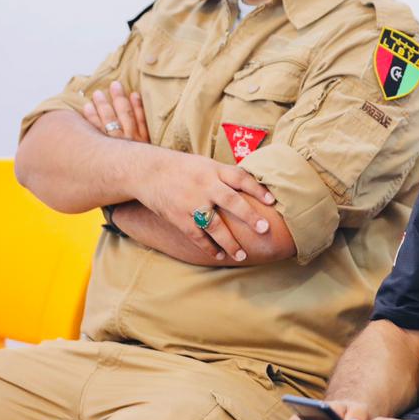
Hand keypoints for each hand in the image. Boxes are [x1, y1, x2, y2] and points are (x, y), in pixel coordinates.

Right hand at [84, 81, 275, 261]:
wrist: (147, 171)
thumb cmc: (182, 168)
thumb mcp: (205, 164)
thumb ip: (226, 175)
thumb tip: (252, 186)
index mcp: (213, 170)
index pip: (240, 178)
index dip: (257, 189)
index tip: (272, 200)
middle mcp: (204, 185)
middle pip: (231, 201)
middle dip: (249, 216)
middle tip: (265, 229)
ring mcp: (190, 202)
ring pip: (214, 225)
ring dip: (229, 242)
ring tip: (242, 255)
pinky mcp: (178, 217)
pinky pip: (196, 235)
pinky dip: (208, 247)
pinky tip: (218, 255)